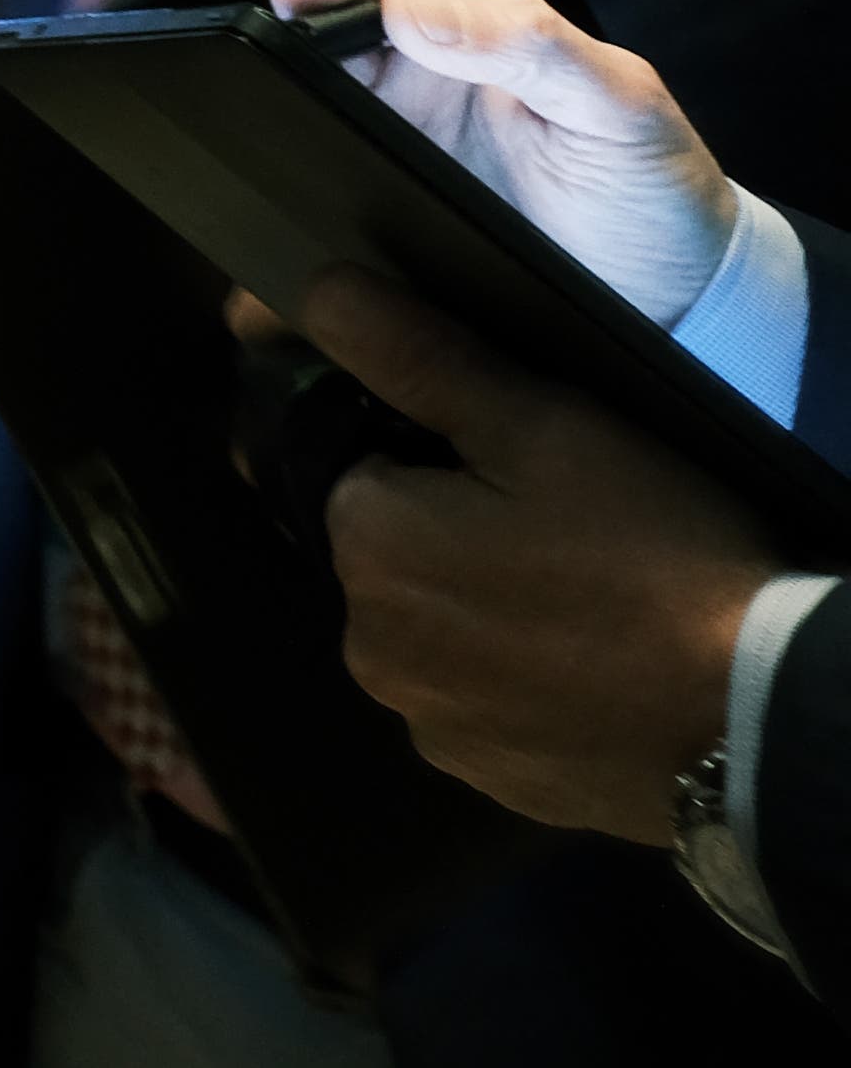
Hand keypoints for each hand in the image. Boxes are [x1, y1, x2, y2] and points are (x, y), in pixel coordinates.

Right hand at [273, 0, 746, 325]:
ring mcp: (402, 144)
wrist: (671, 302)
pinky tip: (284, 172)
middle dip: (286, 29)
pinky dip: (290, 165)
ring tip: (262, 105)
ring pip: (312, 100)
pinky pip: (321, 172)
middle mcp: (431, 80)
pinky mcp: (385, 205)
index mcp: (482, 32)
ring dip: (279, 95)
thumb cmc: (656, 189)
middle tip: (268, 51)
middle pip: (330, 31)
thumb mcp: (619, 104)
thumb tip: (412, 9)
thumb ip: (536, 44)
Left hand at [294, 264, 780, 837]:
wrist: (755, 717)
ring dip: (488, 617)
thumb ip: (420, 357)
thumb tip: (318, 291)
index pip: (364, 473)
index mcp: (364, 546)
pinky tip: (593, 672)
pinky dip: (522, 688)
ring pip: (439, 637)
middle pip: (398, 559)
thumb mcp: (545, 427)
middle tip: (574, 539)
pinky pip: (484, 709)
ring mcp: (427, 724)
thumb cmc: (651, 556)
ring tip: (592, 607)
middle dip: (457, 540)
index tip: (521, 476)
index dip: (438, 463)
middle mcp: (366, 646)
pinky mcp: (489, 782)